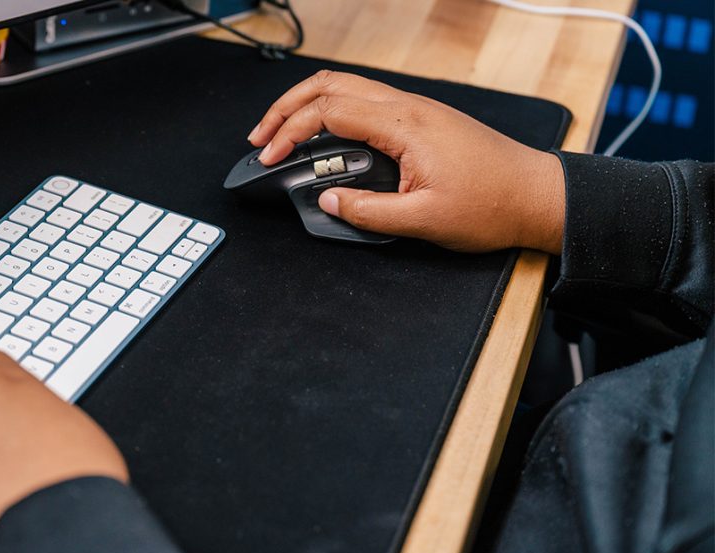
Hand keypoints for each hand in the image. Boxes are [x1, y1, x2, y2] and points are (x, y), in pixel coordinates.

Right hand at [248, 71, 565, 253]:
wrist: (537, 196)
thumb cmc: (492, 205)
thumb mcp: (423, 221)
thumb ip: (367, 211)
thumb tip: (328, 199)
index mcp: (404, 125)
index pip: (328, 112)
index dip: (290, 132)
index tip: (271, 157)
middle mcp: (407, 107)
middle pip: (331, 84)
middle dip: (287, 106)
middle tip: (261, 136)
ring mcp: (415, 109)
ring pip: (347, 87)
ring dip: (309, 106)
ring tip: (283, 133)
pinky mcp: (421, 120)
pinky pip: (366, 102)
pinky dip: (333, 112)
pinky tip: (324, 136)